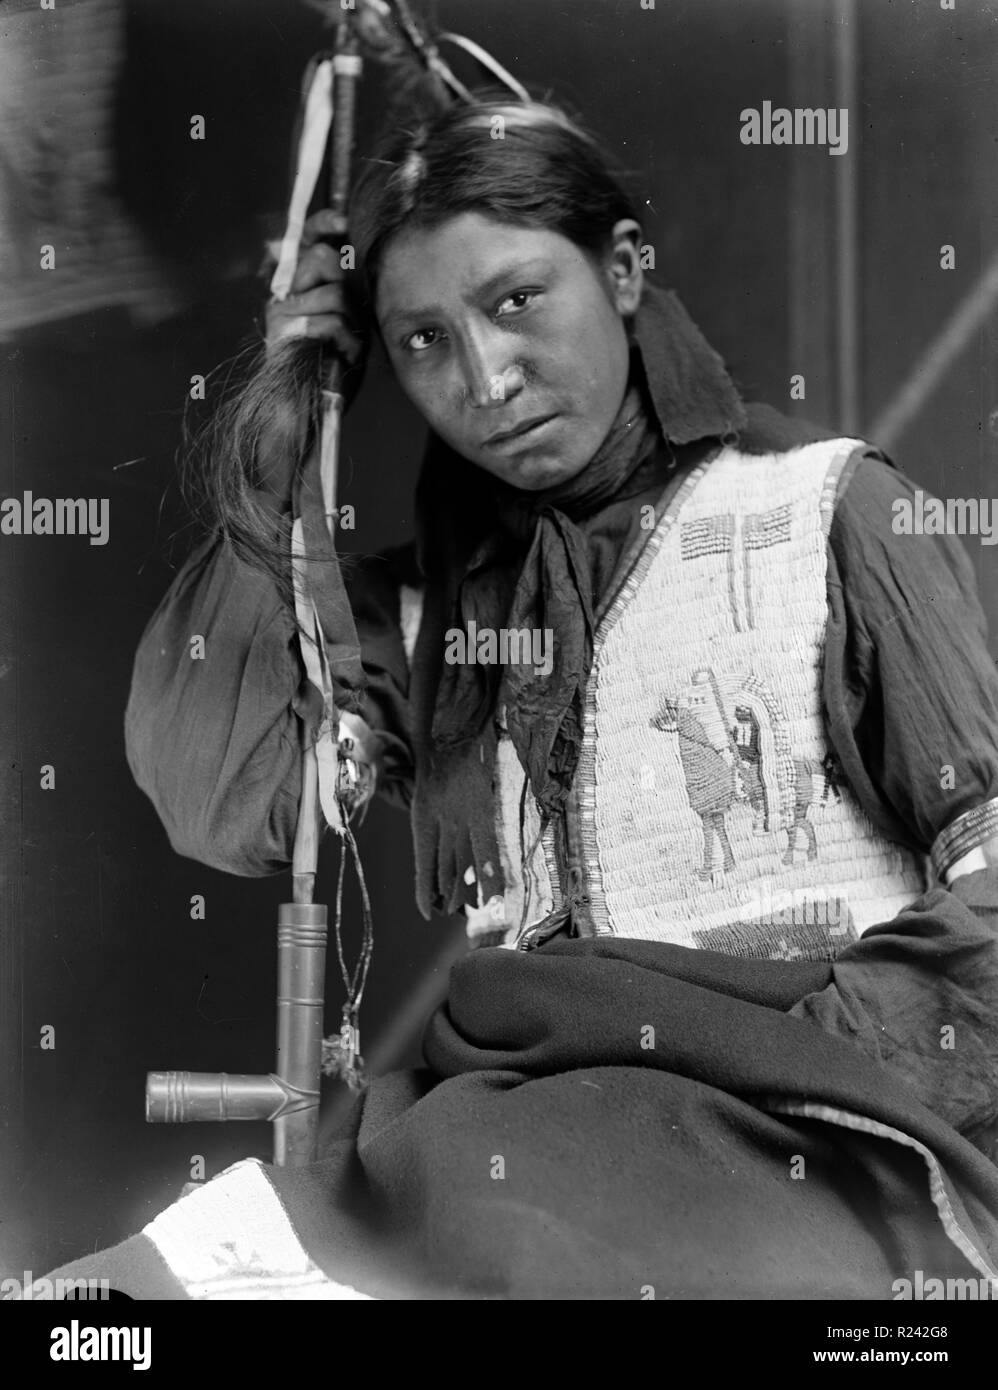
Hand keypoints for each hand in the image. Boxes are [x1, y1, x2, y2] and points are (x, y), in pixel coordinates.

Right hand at [265, 209, 366, 365]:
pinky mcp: (282, 330)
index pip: (307, 238)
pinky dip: (347, 342)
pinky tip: (343, 356)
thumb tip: (358, 253)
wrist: (310, 407)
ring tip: (348, 344)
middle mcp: (284, 291)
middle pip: (321, 256)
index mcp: (300, 284)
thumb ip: (350, 288)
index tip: (344, 220)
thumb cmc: (335, 364)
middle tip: (353, 315)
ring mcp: (280, 309)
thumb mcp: (350, 319)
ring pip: (334, 292)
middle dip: (348, 285)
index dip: (324, 222)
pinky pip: (331, 321)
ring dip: (352, 321)